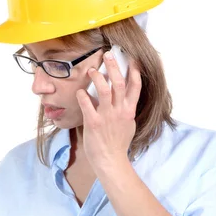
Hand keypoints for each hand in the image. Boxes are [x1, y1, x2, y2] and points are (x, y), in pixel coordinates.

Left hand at [76, 51, 141, 172]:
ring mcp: (106, 116)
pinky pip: (86, 104)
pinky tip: (79, 92)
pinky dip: (82, 95)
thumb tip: (123, 99)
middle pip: (119, 83)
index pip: (135, 87)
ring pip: (104, 90)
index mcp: (129, 110)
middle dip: (114, 66)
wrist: (110, 160)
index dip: (134, 71)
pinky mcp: (93, 122)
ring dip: (97, 77)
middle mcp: (119, 111)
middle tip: (107, 55)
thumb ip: (126, 110)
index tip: (131, 58)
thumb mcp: (128, 124)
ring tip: (92, 70)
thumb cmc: (118, 144)